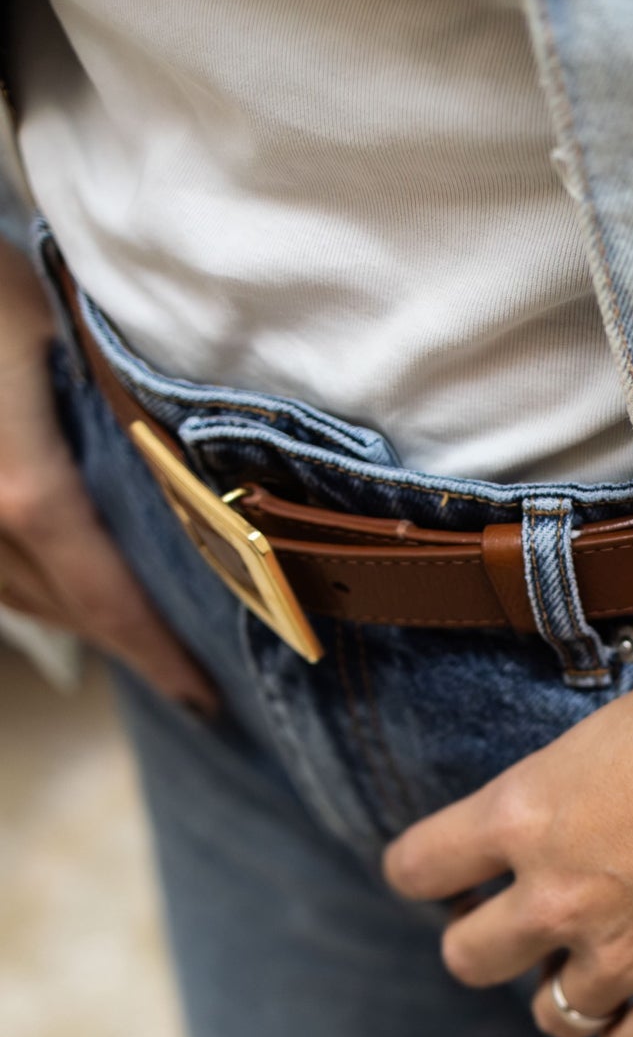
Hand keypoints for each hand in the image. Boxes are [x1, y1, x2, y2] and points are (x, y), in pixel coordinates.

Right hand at [0, 243, 215, 712]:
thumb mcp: (79, 340)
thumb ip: (137, 419)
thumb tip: (210, 482)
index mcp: (25, 493)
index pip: (105, 596)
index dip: (155, 653)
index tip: (201, 696)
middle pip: (63, 607)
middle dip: (129, 642)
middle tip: (192, 670)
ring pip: (18, 597)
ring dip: (82, 618)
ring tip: (146, 635)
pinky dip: (37, 586)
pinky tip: (75, 585)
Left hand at [383, 630, 632, 1036]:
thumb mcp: (626, 722)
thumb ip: (575, 780)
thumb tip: (572, 800)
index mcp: (526, 813)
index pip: (416, 867)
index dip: (425, 870)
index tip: (451, 871)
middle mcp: (557, 896)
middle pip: (467, 957)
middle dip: (487, 938)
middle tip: (526, 919)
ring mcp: (622, 957)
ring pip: (548, 1015)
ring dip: (565, 987)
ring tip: (604, 957)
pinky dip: (629, 1030)